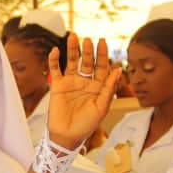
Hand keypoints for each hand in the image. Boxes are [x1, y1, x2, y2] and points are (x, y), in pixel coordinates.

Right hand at [46, 34, 121, 149]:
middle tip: (89, 40)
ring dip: (73, 49)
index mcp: (98, 87)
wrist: (67, 136)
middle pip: (88, 62)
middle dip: (89, 51)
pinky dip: (54, 60)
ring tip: (73, 37)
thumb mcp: (102, 107)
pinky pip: (56, 70)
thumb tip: (118, 70)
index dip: (103, 55)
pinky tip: (55, 51)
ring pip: (72, 62)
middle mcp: (85, 82)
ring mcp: (71, 83)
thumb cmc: (87, 125)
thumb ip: (109, 89)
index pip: (102, 67)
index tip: (103, 42)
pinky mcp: (58, 86)